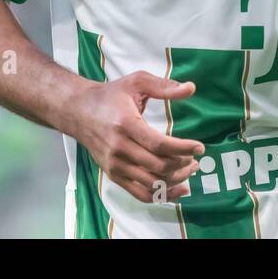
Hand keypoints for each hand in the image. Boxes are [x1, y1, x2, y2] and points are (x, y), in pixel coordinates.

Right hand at [74, 71, 204, 203]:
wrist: (78, 111)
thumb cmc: (110, 95)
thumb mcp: (136, 82)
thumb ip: (164, 86)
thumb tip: (191, 88)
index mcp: (126, 124)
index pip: (159, 144)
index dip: (182, 149)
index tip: (199, 147)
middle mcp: (119, 149)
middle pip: (158, 166)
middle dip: (183, 165)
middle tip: (195, 159)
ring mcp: (115, 165)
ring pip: (151, 184)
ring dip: (175, 181)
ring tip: (189, 170)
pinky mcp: (113, 175)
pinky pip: (140, 193)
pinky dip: (161, 196)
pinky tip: (178, 189)